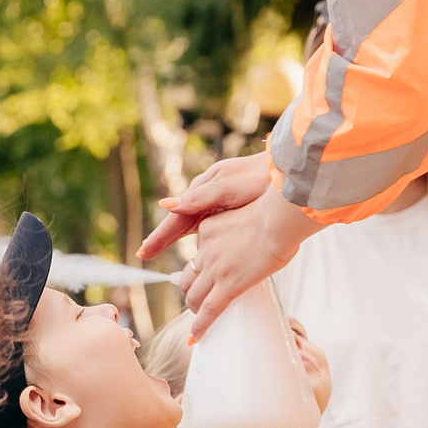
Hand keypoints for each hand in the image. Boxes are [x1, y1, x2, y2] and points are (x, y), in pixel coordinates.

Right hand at [139, 153, 272, 262]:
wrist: (284, 172)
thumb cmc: (257, 177)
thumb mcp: (226, 187)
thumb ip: (198, 198)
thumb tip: (166, 206)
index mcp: (201, 190)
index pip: (174, 218)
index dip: (159, 237)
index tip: (143, 252)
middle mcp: (205, 196)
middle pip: (178, 222)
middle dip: (161, 238)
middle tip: (144, 255)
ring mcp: (216, 201)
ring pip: (190, 224)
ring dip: (174, 237)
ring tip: (159, 251)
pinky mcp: (229, 207)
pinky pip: (205, 224)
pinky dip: (195, 235)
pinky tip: (195, 245)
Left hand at [170, 184, 323, 337]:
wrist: (279, 218)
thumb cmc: (272, 212)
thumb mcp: (242, 208)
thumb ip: (235, 224)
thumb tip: (246, 235)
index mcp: (208, 229)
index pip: (198, 252)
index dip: (200, 267)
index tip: (204, 275)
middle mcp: (206, 248)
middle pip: (188, 276)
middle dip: (191, 290)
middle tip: (197, 300)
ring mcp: (216, 267)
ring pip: (195, 295)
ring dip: (195, 308)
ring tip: (199, 317)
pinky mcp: (229, 283)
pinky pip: (209, 309)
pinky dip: (200, 325)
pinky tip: (196, 336)